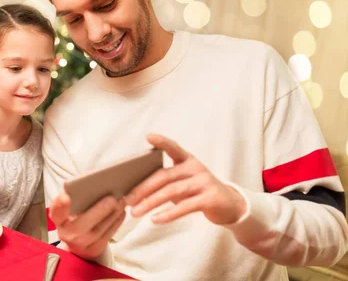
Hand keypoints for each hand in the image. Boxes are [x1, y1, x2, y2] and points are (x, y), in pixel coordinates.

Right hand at [49, 192, 125, 259]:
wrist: (78, 243)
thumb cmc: (75, 217)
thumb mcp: (70, 208)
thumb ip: (76, 197)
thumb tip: (92, 183)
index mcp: (58, 219)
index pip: (56, 212)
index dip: (60, 205)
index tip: (66, 196)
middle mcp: (67, 233)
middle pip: (81, 226)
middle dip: (98, 211)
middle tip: (112, 198)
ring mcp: (81, 244)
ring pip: (98, 231)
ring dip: (112, 215)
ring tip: (121, 201)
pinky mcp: (95, 249)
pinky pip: (108, 235)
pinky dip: (116, 222)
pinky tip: (121, 211)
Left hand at [125, 134, 246, 224]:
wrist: (230, 205)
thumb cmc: (198, 192)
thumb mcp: (183, 181)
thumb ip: (165, 181)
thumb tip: (135, 190)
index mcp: (188, 160)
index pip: (173, 147)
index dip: (162, 142)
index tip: (148, 137)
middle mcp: (196, 168)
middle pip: (164, 176)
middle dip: (143, 189)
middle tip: (127, 200)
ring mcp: (204, 182)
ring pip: (172, 191)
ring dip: (151, 203)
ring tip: (136, 212)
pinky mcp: (210, 199)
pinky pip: (185, 206)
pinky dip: (168, 214)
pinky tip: (155, 219)